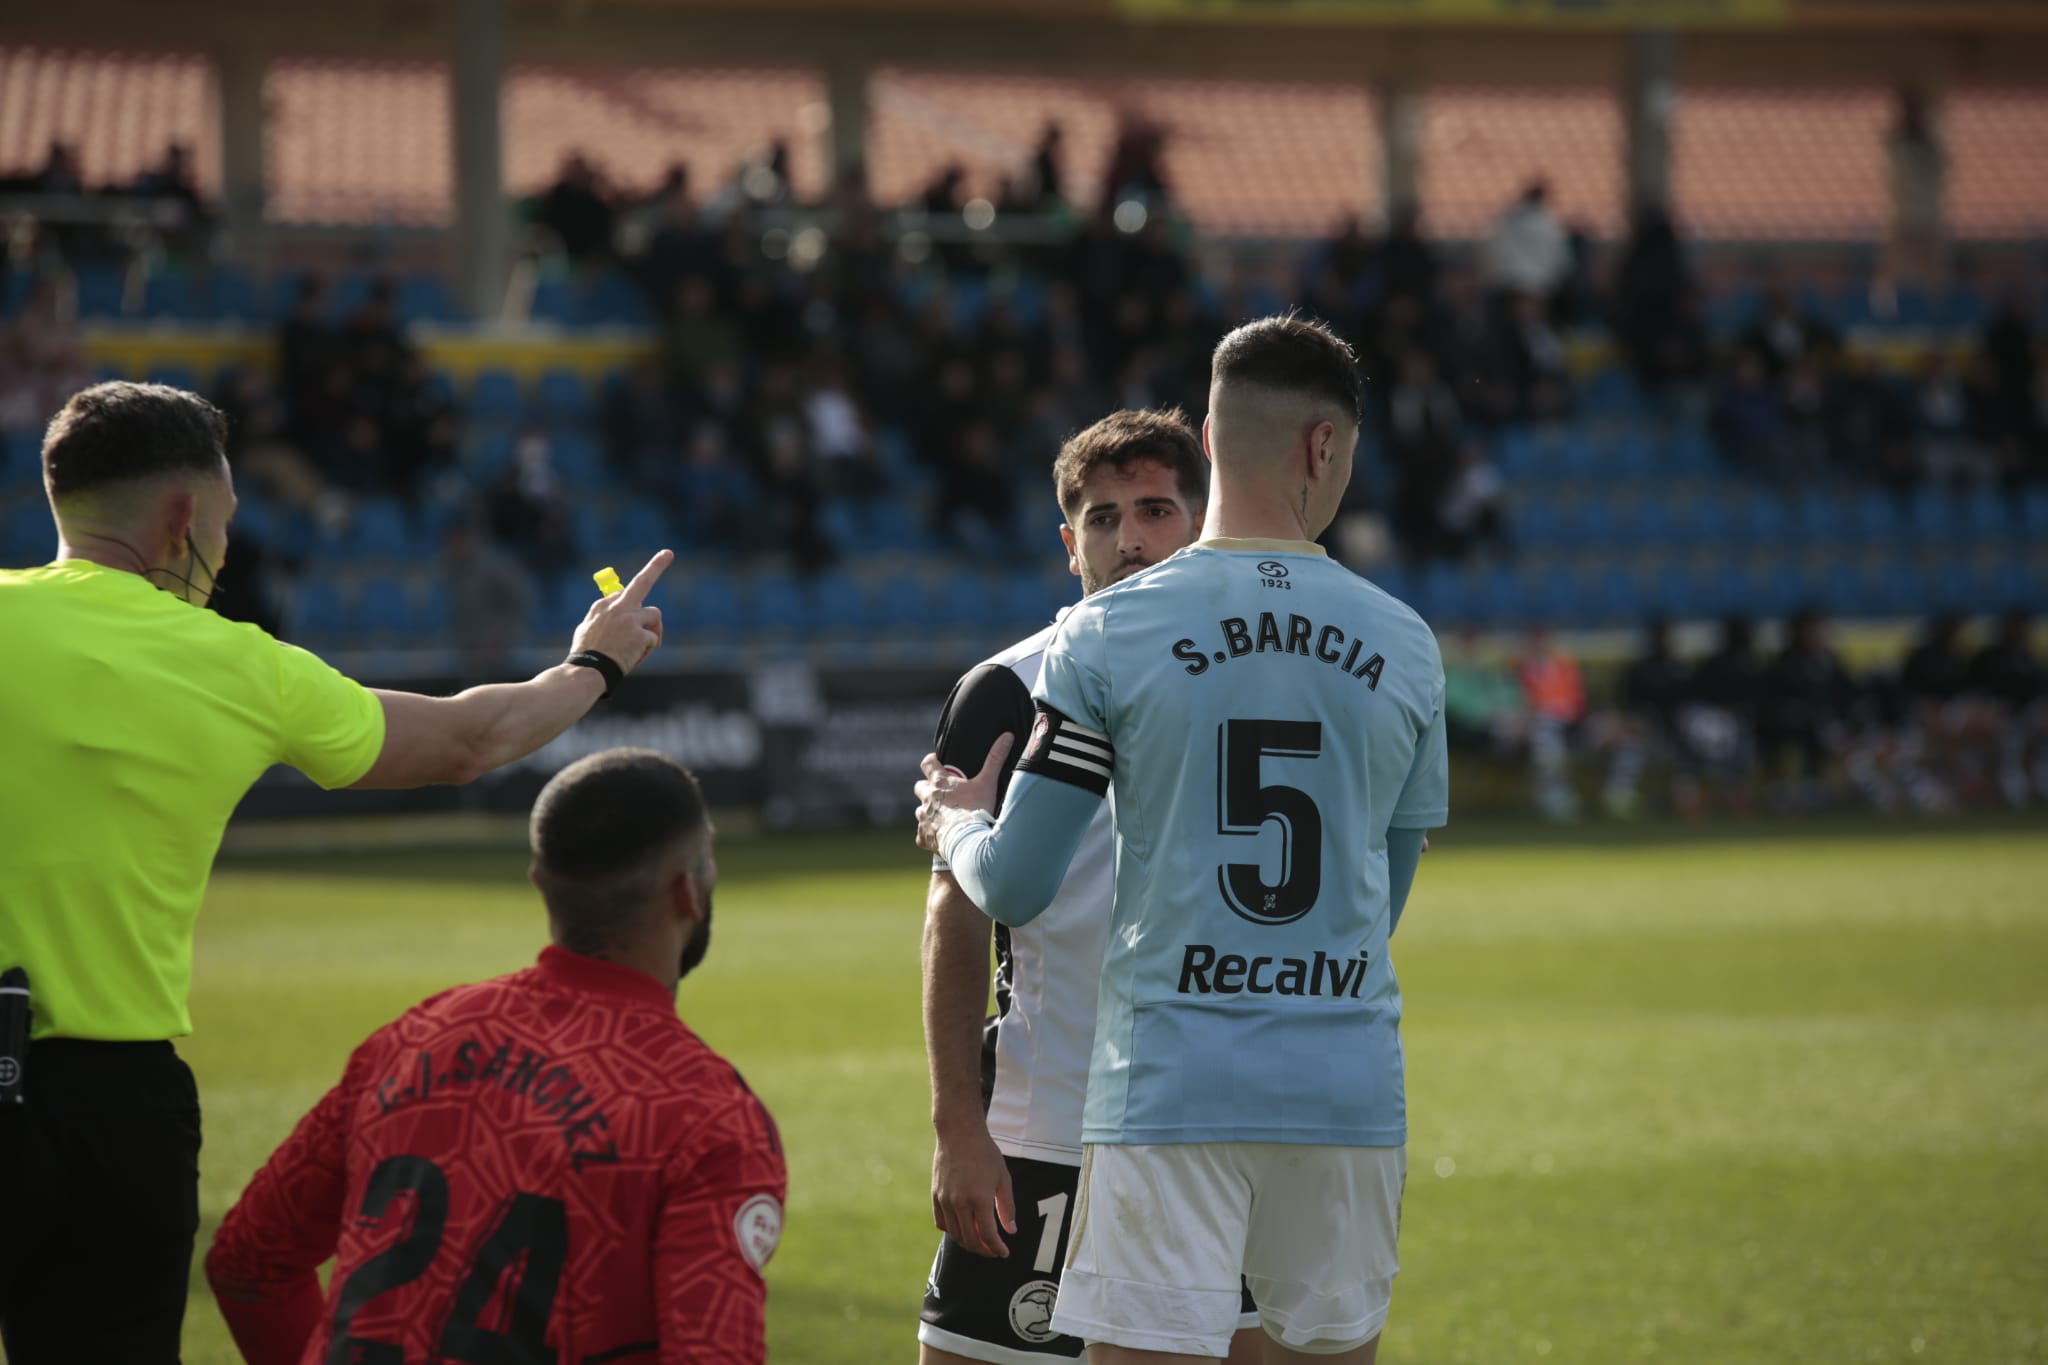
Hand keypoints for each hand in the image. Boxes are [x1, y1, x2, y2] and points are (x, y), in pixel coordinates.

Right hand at [571, 550, 672, 672]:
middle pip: (642, 582)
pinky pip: (654, 639)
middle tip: (668, 554)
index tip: (644, 584)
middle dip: (656, 566)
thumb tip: (613, 604)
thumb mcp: (587, 628)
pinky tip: (634, 658)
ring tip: (640, 648)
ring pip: (654, 615)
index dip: (633, 604)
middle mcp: (617, 607)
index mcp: (602, 605)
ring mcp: (630, 619)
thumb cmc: (587, 654)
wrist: (587, 671)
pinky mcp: (640, 634)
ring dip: (653, 631)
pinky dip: (647, 650)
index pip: (624, 592)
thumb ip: (602, 615)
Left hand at [914, 733, 1013, 853]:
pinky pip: (922, 835)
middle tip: (942, 793)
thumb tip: (1007, 735)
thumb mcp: (988, 782)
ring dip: (929, 812)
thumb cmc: (977, 810)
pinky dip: (929, 835)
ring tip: (944, 817)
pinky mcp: (924, 837)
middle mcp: (927, 799)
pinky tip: (940, 838)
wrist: (969, 841)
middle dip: (928, 788)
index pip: (927, 763)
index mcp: (940, 783)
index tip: (938, 762)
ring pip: (920, 811)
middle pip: (919, 787)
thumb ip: (996, 758)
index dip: (932, 761)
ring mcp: (924, 819)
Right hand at [932, 1121, 1015, 1257]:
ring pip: (955, 1234)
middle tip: (993, 1251)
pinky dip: (952, 1231)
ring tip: (980, 1243)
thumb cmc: (985, 1153)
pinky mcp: (936, 1195)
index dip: (997, 1248)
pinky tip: (963, 1229)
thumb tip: (1010, 1231)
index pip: (988, 1235)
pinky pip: (941, 1222)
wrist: (959, 1133)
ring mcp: (945, 1200)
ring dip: (968, 1243)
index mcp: (980, 1198)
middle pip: (970, 1240)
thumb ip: (1006, 1207)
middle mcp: (960, 1203)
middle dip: (983, 1250)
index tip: (1004, 1253)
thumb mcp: (1003, 1178)